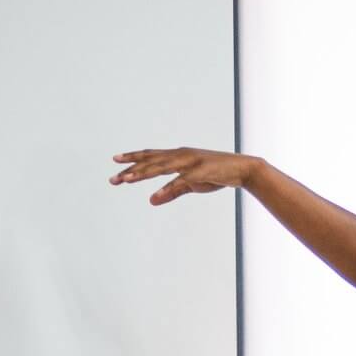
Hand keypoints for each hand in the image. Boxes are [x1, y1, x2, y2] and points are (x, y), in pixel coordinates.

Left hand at [109, 148, 258, 204]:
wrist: (243, 169)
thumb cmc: (217, 175)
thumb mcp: (191, 185)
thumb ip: (171, 192)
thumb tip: (151, 201)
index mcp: (178, 156)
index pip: (150, 155)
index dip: (133, 157)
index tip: (115, 161)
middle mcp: (180, 155)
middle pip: (150, 161)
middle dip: (130, 169)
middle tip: (113, 179)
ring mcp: (190, 162)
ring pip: (160, 167)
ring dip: (142, 173)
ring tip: (126, 180)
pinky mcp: (199, 172)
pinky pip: (180, 181)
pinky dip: (166, 188)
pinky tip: (154, 196)